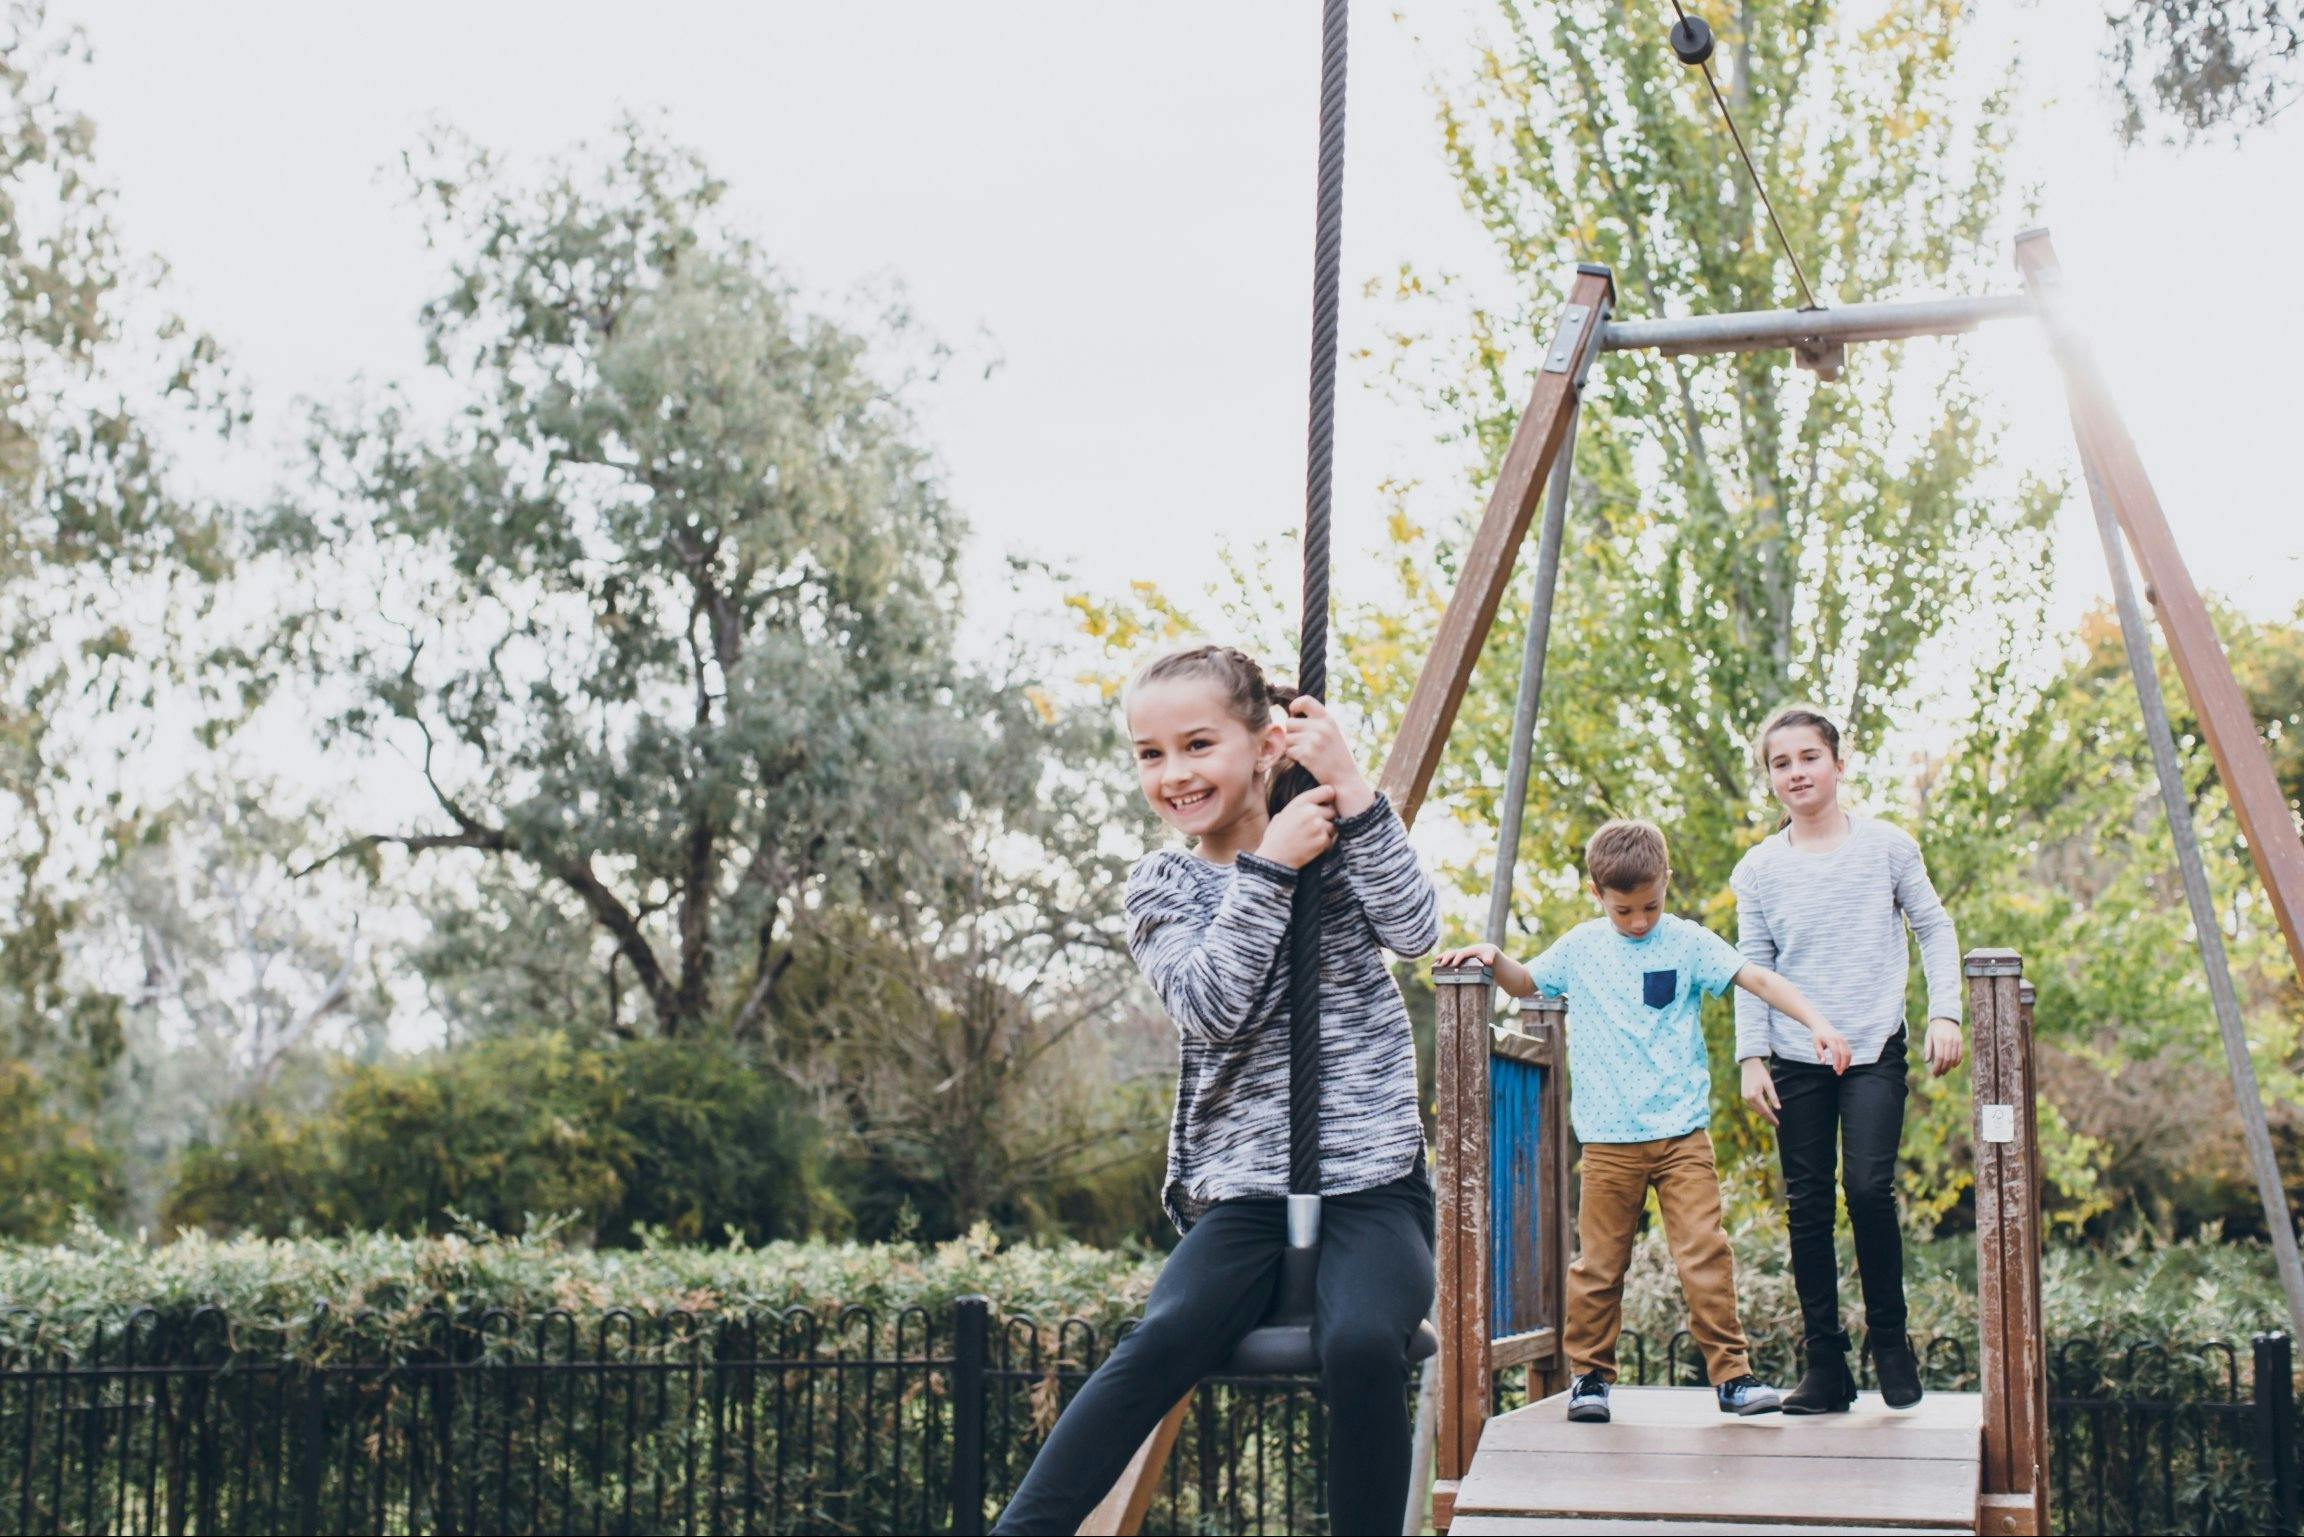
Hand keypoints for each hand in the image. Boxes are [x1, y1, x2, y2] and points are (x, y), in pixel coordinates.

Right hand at [1257, 784, 1337, 868]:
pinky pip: (1331, 838)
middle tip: (1314, 827)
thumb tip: (1317, 802)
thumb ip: (1300, 806)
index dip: (1329, 798)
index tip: (1326, 805)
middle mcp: (1311, 811)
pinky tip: (1310, 845)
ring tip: (1310, 837)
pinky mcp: (1323, 840)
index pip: (1328, 791)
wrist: (1274, 858)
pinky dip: (1324, 842)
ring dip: (1326, 831)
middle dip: (1326, 818)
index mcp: (1300, 802)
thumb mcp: (1283, 814)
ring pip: (1333, 825)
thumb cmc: (1277, 836)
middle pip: (1332, 810)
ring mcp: (1318, 826)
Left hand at [1281, 697, 1372, 814]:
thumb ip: (1318, 722)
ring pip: (1287, 737)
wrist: (1345, 779)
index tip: (1294, 714)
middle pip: (1290, 722)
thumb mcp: (1333, 733)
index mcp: (1328, 719)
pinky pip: (1288, 751)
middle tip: (1301, 742)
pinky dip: (1293, 757)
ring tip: (1305, 753)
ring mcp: (1314, 741)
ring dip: (1292, 746)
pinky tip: (1304, 761)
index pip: (1305, 700)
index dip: (1295, 705)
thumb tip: (1291, 713)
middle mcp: (1321, 727)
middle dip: (1292, 733)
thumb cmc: (1337, 756)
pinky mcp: (1307, 755)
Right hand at [1433, 942, 1502, 969]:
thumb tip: (1488, 962)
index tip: (1454, 964)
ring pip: (1448, 954)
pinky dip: (1441, 959)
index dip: (1458, 958)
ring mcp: (1459, 953)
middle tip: (1443, 964)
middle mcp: (1462, 951)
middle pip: (1453, 953)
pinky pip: (1448, 957)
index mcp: (1469, 950)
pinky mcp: (1457, 957)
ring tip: (1435, 963)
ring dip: (1442, 957)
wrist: (1485, 950)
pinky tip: (1435, 964)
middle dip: (1447, 958)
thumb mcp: (1490, 955)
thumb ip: (1489, 958)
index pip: (1462, 953)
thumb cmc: (1488, 953)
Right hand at [1741, 1058, 1779, 1126]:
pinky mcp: (1743, 1096)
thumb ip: (1773, 1097)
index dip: (1772, 1118)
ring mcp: (1745, 1097)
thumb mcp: (1769, 1084)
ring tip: (1772, 1119)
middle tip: (1776, 1124)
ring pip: (1756, 1110)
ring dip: (1763, 1115)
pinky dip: (1759, 1109)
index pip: (1765, 1111)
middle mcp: (1748, 1098)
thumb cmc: (1761, 1073)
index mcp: (1755, 1095)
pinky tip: (1764, 1111)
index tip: (1778, 1124)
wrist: (1749, 1065)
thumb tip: (1778, 1108)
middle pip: (1760, 1112)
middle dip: (1768, 1119)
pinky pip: (1752, 1106)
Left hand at [1809, 1021, 1851, 1073]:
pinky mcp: (1845, 1041)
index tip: (1835, 1069)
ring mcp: (1843, 1040)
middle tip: (1839, 1073)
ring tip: (1841, 1071)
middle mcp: (1839, 1039)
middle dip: (1843, 1064)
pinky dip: (1848, 1059)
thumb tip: (1823, 1063)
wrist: (1822, 1025)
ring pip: (1848, 1053)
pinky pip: (1849, 1051)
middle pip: (1844, 1053)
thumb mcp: (1816, 1043)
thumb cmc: (1817, 1036)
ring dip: (1846, 1063)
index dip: (1837, 1061)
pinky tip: (1844, 1066)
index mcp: (1831, 1039)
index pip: (1836, 1052)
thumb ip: (1819, 1053)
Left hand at [1924, 1017, 1963, 1076]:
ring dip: (1949, 1067)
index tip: (1934, 1073)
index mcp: (1939, 1039)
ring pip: (1954, 1058)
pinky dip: (1957, 1062)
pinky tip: (1952, 1066)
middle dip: (1943, 1069)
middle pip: (1947, 1059)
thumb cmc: (1934, 1029)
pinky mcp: (1960, 1041)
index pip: (1940, 1057)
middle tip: (1938, 1074)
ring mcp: (1956, 1041)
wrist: (1946, 1018)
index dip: (1937, 1067)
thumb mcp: (1928, 1037)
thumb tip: (1927, 1061)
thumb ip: (1928, 1048)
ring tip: (1944, 1071)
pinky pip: (1960, 1054)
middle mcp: (1949, 1040)